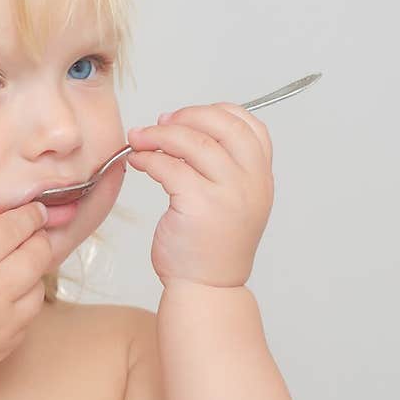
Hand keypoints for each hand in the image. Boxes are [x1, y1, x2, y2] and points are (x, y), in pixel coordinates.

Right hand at [0, 202, 53, 377]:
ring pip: (38, 288)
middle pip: (39, 256)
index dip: (30, 216)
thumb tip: (10, 222)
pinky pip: (27, 318)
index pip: (17, 228)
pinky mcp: (4, 346)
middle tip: (30, 238)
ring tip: (8, 273)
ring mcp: (2, 323)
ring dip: (29, 276)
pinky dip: (18, 306)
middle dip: (37, 241)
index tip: (36, 212)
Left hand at [126, 103, 273, 287]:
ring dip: (159, 134)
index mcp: (261, 178)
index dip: (215, 112)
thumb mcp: (234, 203)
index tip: (186, 117)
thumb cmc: (210, 248)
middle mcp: (250, 182)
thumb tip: (191, 131)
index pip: (249, 126)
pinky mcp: (199, 204)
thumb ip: (226, 169)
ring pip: (193, 142)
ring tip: (138, 139)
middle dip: (185, 117)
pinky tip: (137, 161)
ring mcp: (228, 193)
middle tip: (158, 123)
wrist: (206, 287)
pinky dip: (148, 158)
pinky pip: (169, 167)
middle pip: (221, 126)